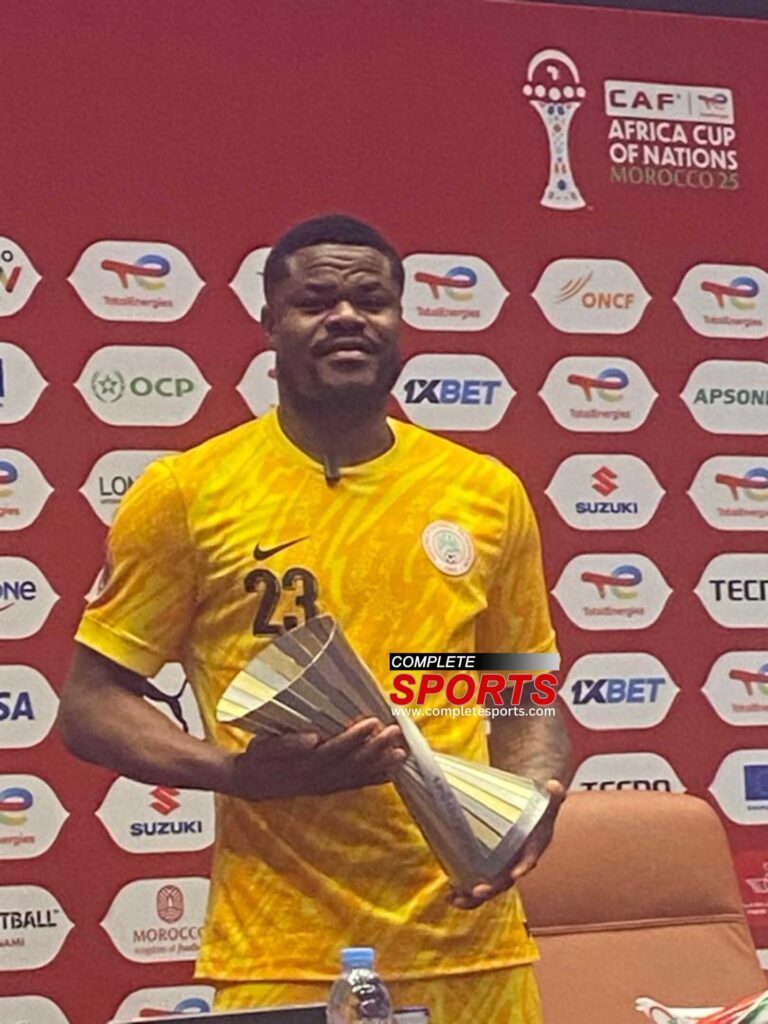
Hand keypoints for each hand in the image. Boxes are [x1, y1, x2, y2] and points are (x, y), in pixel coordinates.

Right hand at [228, 718, 407, 800]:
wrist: (252, 783)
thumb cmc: (258, 757)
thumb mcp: (262, 747)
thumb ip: (285, 744)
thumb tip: (311, 738)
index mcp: (303, 764)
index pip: (334, 749)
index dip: (355, 737)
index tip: (373, 720)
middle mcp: (318, 777)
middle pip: (352, 764)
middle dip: (376, 747)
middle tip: (395, 731)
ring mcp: (326, 785)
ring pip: (358, 775)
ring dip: (381, 764)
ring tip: (401, 752)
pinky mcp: (329, 788)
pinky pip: (356, 784)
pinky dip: (375, 778)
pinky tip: (392, 772)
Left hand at [449, 778, 565, 910]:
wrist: (527, 812)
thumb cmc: (536, 807)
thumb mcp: (546, 800)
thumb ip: (553, 795)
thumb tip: (555, 785)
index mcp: (532, 848)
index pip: (529, 859)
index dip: (523, 866)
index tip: (515, 873)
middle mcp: (517, 863)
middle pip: (505, 880)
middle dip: (492, 888)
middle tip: (477, 891)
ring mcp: (502, 868)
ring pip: (489, 887)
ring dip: (473, 897)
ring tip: (454, 899)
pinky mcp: (488, 868)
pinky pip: (477, 883)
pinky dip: (464, 891)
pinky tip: (449, 894)